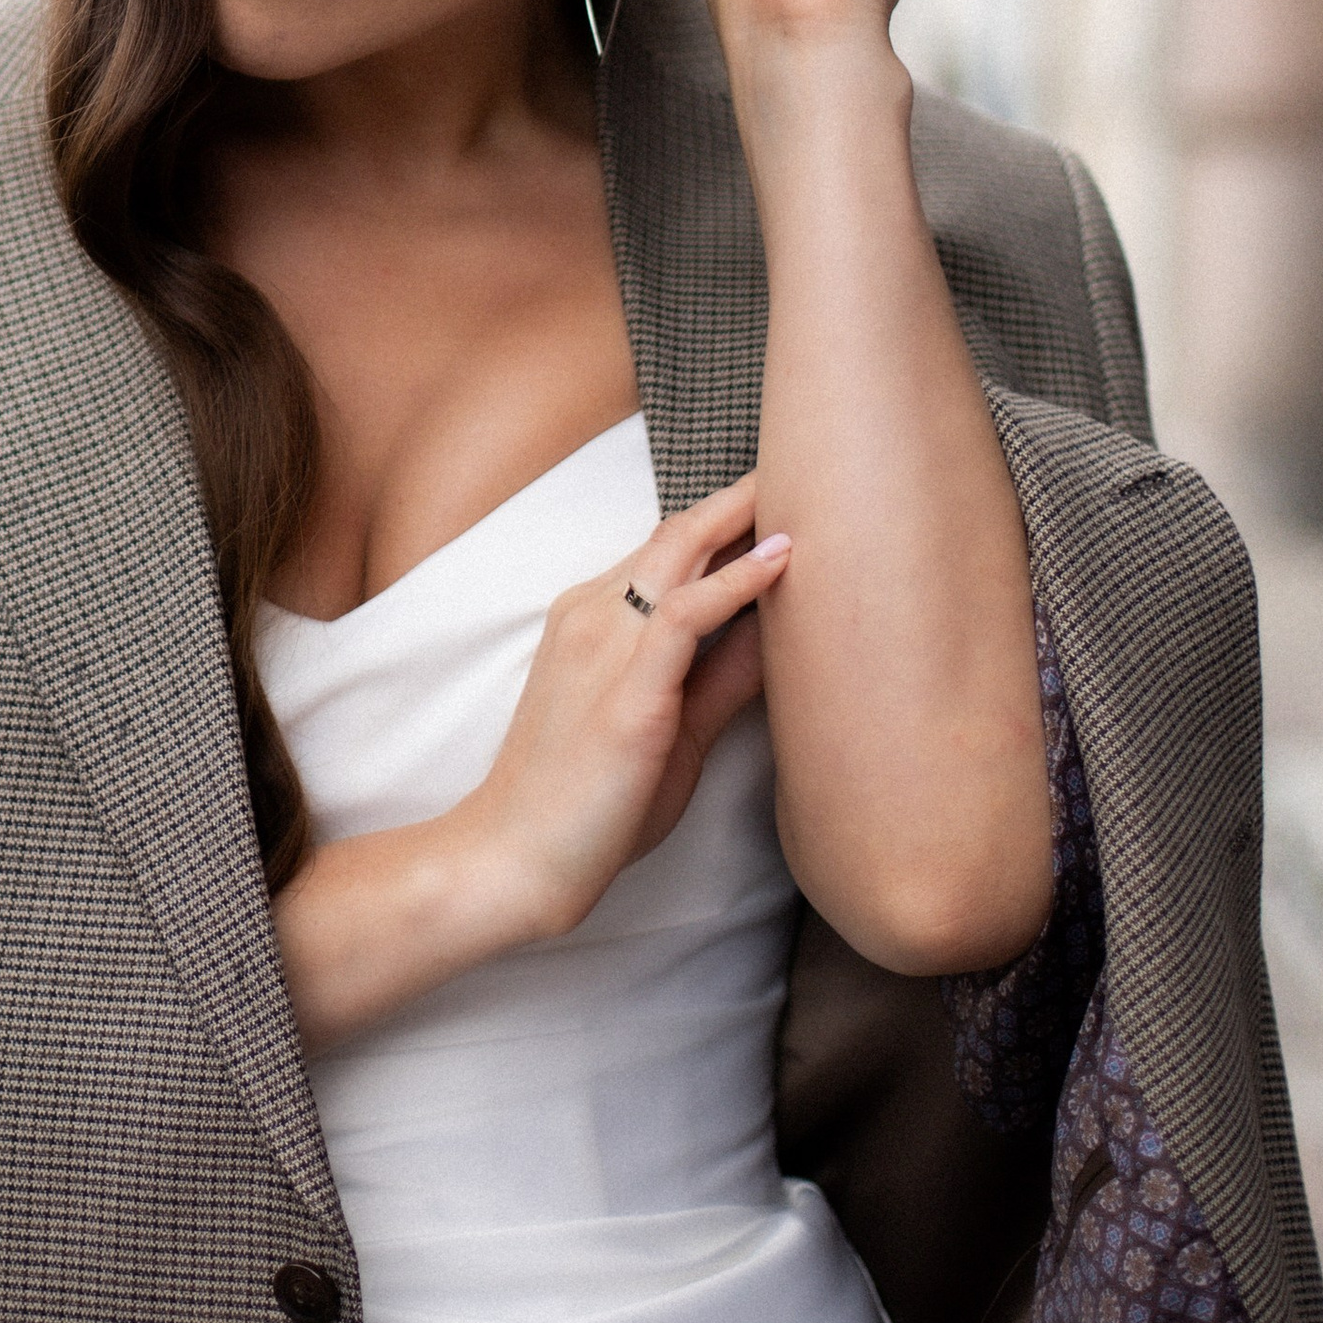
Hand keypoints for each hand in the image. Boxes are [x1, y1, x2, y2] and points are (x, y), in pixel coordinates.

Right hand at [448, 479, 784, 945]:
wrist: (514, 858)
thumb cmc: (588, 802)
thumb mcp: (669, 727)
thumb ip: (722, 676)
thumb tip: (783, 632)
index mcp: (593, 619)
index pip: (666, 547)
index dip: (724, 517)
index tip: (784, 498)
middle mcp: (593, 616)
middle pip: (676, 533)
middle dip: (741, 496)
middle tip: (807, 463)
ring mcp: (604, 650)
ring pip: (678, 555)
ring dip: (743, 518)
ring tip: (809, 488)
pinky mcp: (627, 696)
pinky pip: (683, 616)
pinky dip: (736, 581)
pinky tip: (781, 560)